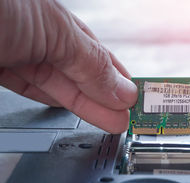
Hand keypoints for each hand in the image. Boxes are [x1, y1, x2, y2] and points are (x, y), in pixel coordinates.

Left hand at [0, 0, 136, 132]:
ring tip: (111, 121)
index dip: (118, 77)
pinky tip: (72, 109)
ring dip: (86, 106)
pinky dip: (52, 102)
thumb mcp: (55, 32)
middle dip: (106, 98)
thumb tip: (122, 90)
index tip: (135, 96)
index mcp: (57, 17)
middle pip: (79, 73)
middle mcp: (38, 33)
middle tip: (126, 117)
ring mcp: (16, 52)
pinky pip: (30, 89)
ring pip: (57, 85)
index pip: (96, 52)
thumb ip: (89, 62)